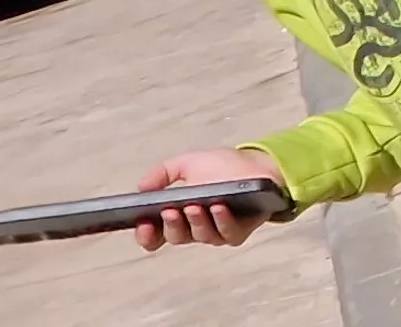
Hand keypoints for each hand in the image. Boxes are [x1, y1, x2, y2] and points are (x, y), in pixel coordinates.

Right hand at [130, 147, 282, 250]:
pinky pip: (228, 234)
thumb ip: (163, 173)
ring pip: (201, 236)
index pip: (156, 235)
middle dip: (171, 225)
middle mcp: (195, 227)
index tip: (142, 224)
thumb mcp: (189, 163)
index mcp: (178, 215)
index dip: (146, 235)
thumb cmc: (223, 167)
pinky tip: (218, 208)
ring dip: (196, 222)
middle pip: (176, 237)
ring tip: (194, 207)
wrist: (258, 165)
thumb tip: (141, 187)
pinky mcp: (239, 232)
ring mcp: (217, 232)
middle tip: (169, 211)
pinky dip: (221, 222)